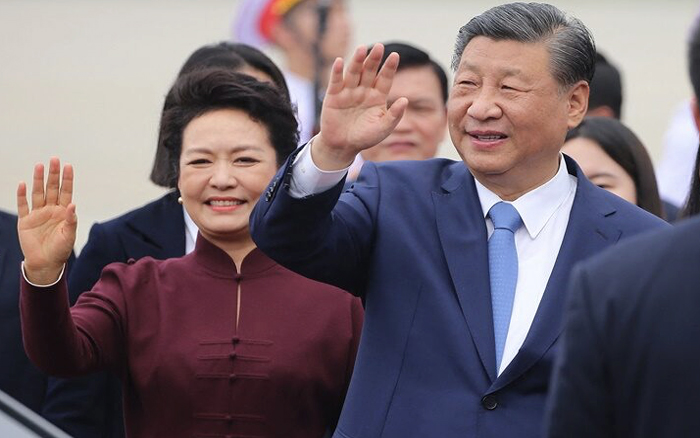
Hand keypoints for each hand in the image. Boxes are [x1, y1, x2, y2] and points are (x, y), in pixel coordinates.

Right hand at [17, 158, 75, 283]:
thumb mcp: (69, 236)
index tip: (68, 166)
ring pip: (38, 193)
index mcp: (63, 212)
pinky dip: (22, 195)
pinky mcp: (25, 221)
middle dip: (53, 174)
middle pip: (52, 188)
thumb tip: (73, 205)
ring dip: (38, 180)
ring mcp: (38, 214)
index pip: (66, 192)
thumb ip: (71, 220)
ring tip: (39, 166)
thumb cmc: (60, 250)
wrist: (45, 263)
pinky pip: (23, 206)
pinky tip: (22, 184)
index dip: (67, 179)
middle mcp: (51, 209)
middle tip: (54, 159)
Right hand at [313, 43, 407, 169]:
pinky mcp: (333, 96)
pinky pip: (336, 82)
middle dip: (374, 59)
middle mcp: (363, 90)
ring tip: (361, 49)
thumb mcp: (383, 129)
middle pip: (369, 71)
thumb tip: (405, 100)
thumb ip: (394, 116)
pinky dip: (337, 72)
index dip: (389, 67)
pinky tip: (339, 62)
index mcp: (377, 96)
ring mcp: (348, 92)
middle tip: (380, 47)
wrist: (342, 147)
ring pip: (353, 73)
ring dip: (357, 61)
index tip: (395, 56)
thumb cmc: (365, 137)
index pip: (385, 78)